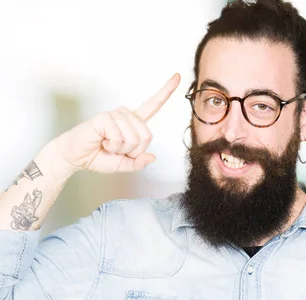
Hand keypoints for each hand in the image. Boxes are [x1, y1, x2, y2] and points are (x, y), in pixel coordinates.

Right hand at [53, 73, 180, 173]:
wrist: (75, 157)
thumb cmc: (98, 157)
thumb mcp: (124, 164)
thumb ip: (138, 163)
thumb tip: (152, 157)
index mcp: (133, 122)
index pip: (153, 105)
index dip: (166, 92)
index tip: (178, 76)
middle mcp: (126, 115)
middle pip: (147, 136)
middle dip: (133, 151)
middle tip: (115, 150)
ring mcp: (115, 114)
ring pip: (134, 139)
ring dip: (120, 150)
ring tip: (107, 145)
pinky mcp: (105, 117)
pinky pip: (120, 138)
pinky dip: (112, 146)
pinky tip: (101, 141)